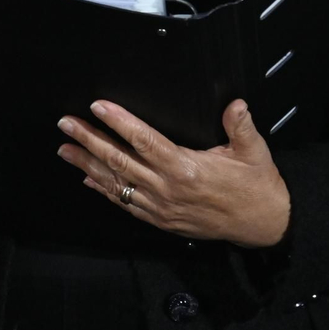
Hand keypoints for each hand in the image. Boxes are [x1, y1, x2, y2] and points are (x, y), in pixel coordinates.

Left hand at [57, 98, 289, 247]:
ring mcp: (162, 207)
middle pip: (120, 160)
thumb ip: (241, 126)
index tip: (98, 107)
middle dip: (89, 140)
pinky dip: (105, 191)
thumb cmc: (256, 187)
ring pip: (117, 183)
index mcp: (186, 168)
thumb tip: (235, 105)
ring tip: (65, 150)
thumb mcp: (254, 152)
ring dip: (88, 165)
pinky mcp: (162, 220)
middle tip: (66, 125)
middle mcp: (168, 189)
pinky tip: (88, 179)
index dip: (118, 122)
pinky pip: (127, 204)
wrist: (263, 224)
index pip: (144, 140)